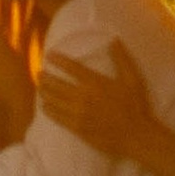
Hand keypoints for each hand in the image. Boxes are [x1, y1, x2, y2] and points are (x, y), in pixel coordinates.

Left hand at [40, 45, 157, 159]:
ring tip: (39, 87)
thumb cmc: (135, 106)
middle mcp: (83, 96)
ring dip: (44, 93)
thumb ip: (121, 59)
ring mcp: (78, 113)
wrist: (135, 136)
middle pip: (57, 85)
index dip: (59, 60)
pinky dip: (49, 111)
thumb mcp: (133, 79)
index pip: (72, 68)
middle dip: (46, 78)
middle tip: (39, 73)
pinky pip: (57, 117)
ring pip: (54, 101)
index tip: (49, 55)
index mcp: (95, 82)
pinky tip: (44, 107)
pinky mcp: (77, 128)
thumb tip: (113, 40)